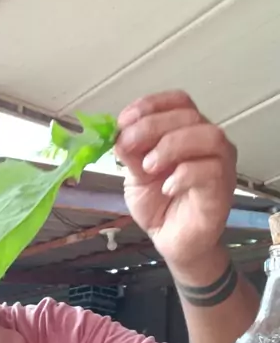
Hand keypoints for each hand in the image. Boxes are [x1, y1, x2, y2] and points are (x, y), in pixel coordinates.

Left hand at [115, 91, 236, 268]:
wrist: (172, 241)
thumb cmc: (160, 204)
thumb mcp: (135, 175)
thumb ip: (131, 154)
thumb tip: (119, 135)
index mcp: (187, 131)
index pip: (178, 101)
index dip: (151, 105)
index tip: (124, 121)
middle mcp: (208, 142)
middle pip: (189, 115)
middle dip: (152, 126)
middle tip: (128, 145)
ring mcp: (221, 164)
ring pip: (208, 136)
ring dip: (171, 146)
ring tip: (148, 167)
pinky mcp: (223, 189)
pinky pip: (212, 170)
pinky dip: (184, 175)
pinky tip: (167, 188)